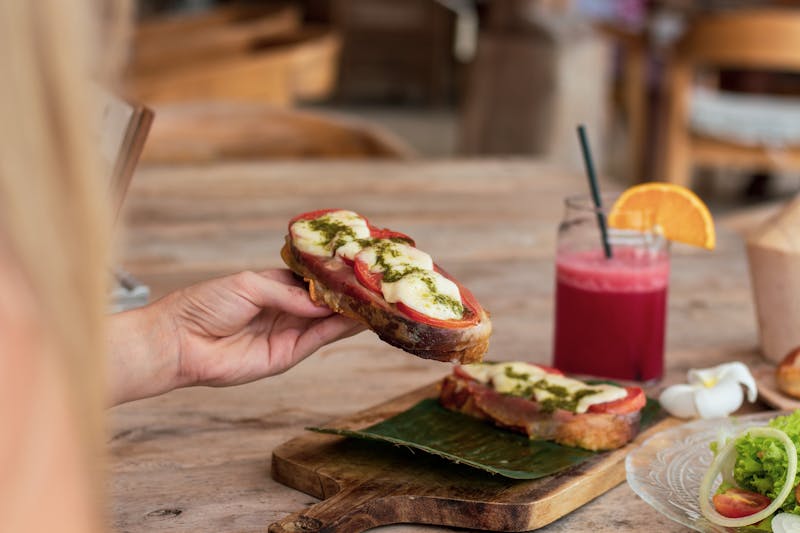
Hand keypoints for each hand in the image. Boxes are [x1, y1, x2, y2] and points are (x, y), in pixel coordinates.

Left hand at [108, 270, 363, 404]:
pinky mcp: (285, 356)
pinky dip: (339, 331)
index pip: (313, 279)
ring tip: (379, 302)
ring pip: (328, 322)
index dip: (335, 274)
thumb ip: (287, 292)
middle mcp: (285, 309)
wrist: (178, 341)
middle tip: (380, 285)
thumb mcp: (248, 285)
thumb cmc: (205, 304)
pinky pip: (318, 341)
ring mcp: (287, 333)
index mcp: (274, 286)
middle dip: (350, 294)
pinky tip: (359, 320)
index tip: (361, 266)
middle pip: (325, 302)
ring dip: (352, 313)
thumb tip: (321, 301)